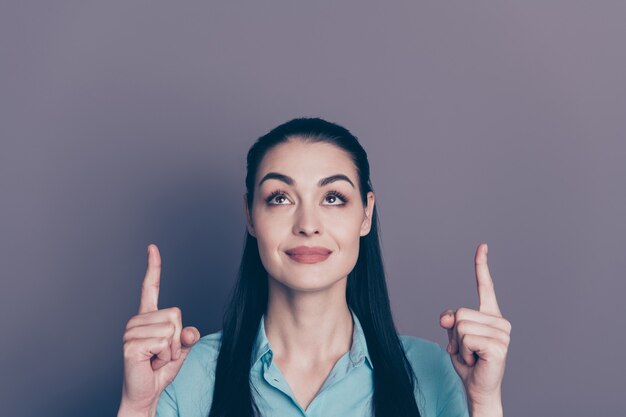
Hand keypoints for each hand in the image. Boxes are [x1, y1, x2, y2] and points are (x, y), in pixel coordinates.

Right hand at [119, 244, 200, 415]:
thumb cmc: (160, 369)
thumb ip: (187, 337)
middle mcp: (137, 320)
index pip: (149, 287)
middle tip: (162, 353)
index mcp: (148, 317)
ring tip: (156, 358)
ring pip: (171, 329)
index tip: (152, 247)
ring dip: (170, 350)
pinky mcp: (131, 344)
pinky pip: (164, 342)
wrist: (145, 393)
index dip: (153, 267)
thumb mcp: (180, 350)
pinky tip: (151, 362)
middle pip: (175, 314)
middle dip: (177, 338)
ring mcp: (131, 331)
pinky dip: (164, 356)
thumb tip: (190, 332)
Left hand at [439, 243, 510, 408]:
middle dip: (454, 334)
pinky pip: (466, 339)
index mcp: (490, 315)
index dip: (481, 266)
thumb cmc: (469, 362)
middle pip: (460, 312)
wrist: (479, 388)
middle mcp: (500, 321)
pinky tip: (476, 360)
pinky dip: (463, 353)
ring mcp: (502, 333)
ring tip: (471, 355)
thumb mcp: (454, 336)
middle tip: (466, 350)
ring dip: (459, 345)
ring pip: (461, 326)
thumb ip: (450, 320)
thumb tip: (447, 318)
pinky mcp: (498, 346)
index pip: (486, 286)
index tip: (482, 246)